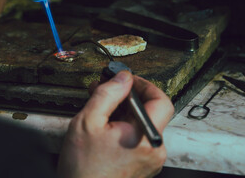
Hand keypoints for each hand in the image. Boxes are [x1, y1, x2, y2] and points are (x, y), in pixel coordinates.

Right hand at [57, 71, 173, 177]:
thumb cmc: (83, 168)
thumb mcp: (88, 121)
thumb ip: (108, 94)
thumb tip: (122, 77)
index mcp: (145, 137)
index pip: (160, 100)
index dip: (143, 85)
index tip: (127, 80)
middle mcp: (154, 150)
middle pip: (151, 111)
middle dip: (129, 96)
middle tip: (109, 89)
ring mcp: (150, 159)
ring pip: (142, 123)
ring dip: (124, 110)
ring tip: (102, 106)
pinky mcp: (143, 164)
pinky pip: (138, 137)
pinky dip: (125, 125)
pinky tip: (106, 123)